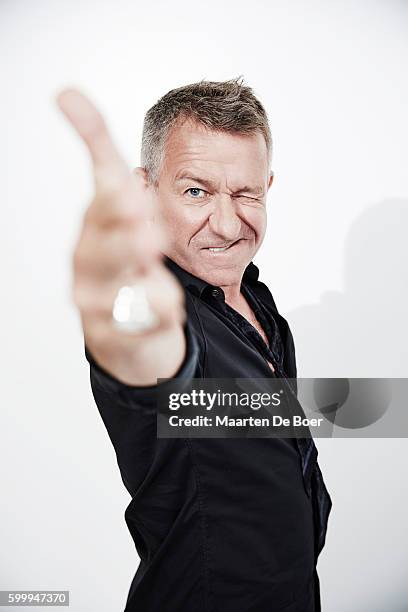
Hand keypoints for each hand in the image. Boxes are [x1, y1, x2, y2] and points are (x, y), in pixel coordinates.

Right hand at [57, 89, 185, 384]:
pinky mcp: (114, 333)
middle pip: (99, 229)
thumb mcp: (135, 231)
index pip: (101, 181)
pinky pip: (140, 318)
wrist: (132, 338)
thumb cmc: (131, 274)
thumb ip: (126, 191)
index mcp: (98, 226)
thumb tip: (112, 144)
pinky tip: (165, 308)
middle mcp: (90, 258)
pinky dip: (158, 310)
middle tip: (139, 201)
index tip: (69, 96)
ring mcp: (97, 298)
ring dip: (130, 255)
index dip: (91, 138)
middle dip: (120, 210)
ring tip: (149, 245)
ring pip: (109, 274)